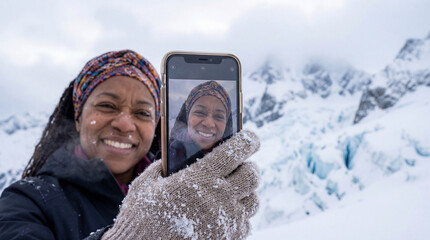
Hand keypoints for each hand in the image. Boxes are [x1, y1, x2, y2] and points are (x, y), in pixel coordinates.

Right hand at [102, 129, 260, 239]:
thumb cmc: (141, 216)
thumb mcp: (147, 183)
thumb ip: (165, 165)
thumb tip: (182, 154)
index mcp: (197, 178)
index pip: (235, 152)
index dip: (248, 140)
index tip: (251, 137)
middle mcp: (217, 198)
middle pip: (252, 175)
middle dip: (248, 167)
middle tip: (239, 168)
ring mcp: (225, 221)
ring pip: (253, 201)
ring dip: (245, 193)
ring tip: (230, 193)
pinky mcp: (227, 239)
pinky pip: (245, 223)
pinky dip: (238, 217)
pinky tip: (222, 215)